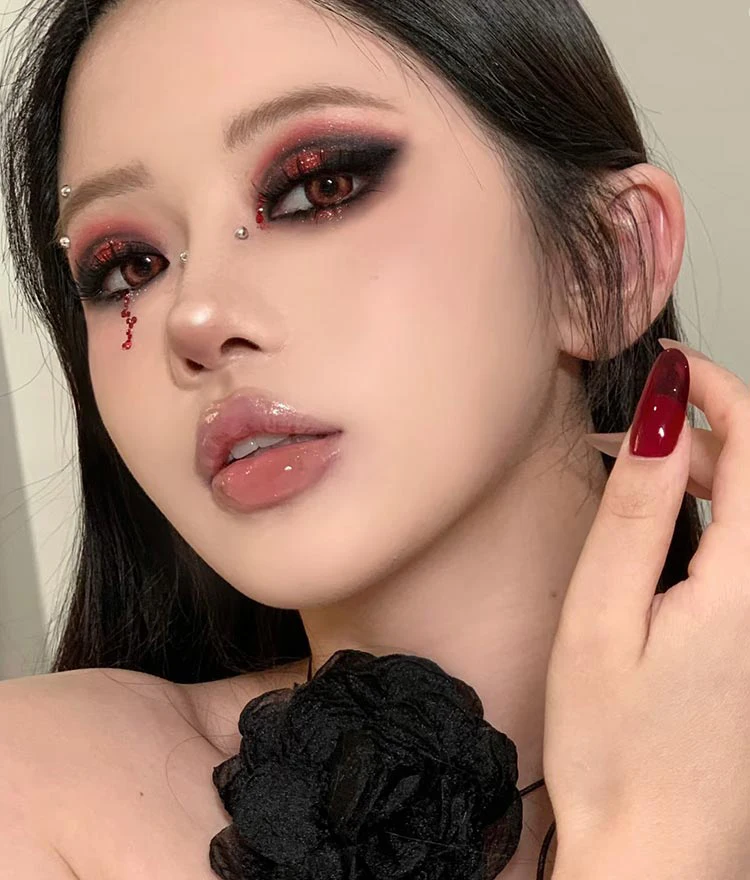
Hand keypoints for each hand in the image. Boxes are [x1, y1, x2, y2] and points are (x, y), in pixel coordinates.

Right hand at [544, 338, 749, 878]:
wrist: (656, 855)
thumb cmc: (616, 748)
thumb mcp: (603, 616)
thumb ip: (638, 512)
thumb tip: (665, 418)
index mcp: (747, 582)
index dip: (722, 388)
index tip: (671, 365)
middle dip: (705, 429)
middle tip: (630, 428)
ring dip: (707, 474)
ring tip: (635, 475)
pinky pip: (748, 554)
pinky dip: (712, 519)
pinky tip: (663, 535)